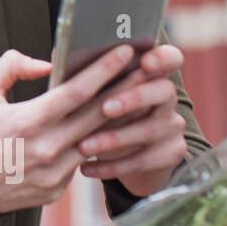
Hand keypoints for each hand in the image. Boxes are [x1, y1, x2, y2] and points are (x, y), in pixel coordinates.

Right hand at [0, 45, 139, 216]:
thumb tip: (46, 64)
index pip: (76, 91)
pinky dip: (95, 146)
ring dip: (118, 120)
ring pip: (96, 142)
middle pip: (98, 115)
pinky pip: (81, 163)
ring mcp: (53, 174)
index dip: (103, 70)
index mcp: (27, 121)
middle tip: (147, 70)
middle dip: (125, 89)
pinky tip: (107, 132)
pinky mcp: (55, 192)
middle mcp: (46, 149)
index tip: (124, 52)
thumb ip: (12, 68)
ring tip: (136, 99)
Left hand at [77, 44, 188, 196]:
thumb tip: (53, 60)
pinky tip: (86, 168)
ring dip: (114, 138)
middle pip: (163, 91)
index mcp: (151, 73)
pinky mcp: (170, 153)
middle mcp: (167, 97)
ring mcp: (173, 126)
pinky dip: (112, 165)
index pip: (169, 57)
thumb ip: (82, 73)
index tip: (144, 62)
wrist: (123, 153)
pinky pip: (144, 160)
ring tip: (83, 146)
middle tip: (105, 108)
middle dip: (133, 99)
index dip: (162, 58)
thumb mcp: (93, 92)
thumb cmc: (99, 111)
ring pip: (150, 129)